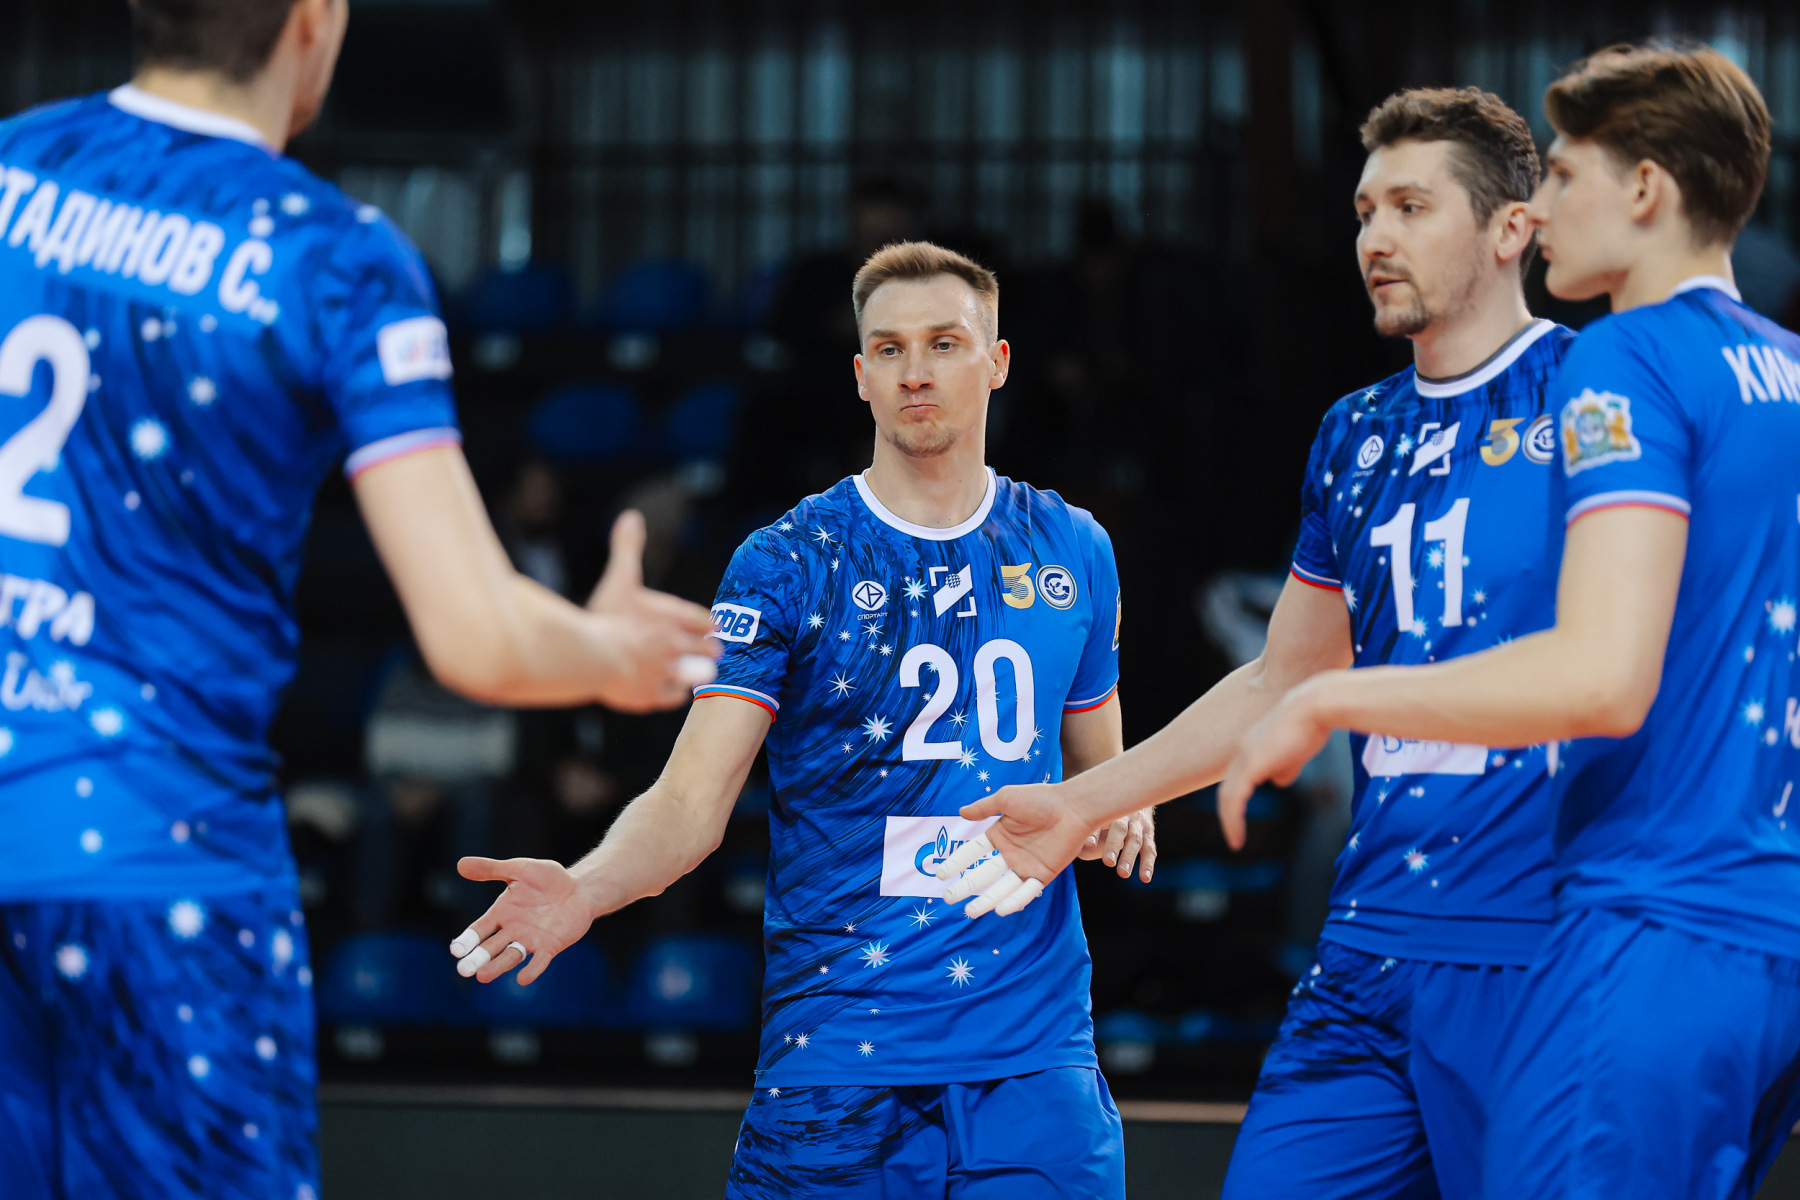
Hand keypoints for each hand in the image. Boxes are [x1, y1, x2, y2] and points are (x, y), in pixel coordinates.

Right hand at [449, 856, 601, 984]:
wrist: (580, 888)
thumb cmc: (548, 878)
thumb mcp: (519, 869)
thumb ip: (492, 869)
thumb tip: (460, 864)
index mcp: (501, 913)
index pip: (479, 931)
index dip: (467, 940)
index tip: (456, 950)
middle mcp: (512, 931)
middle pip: (490, 948)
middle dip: (477, 959)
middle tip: (463, 971)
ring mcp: (530, 940)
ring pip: (510, 956)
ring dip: (497, 967)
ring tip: (483, 976)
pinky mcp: (550, 946)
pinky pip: (539, 960)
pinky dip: (532, 969)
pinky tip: (523, 978)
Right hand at [586, 511, 720, 711]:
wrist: (592, 657)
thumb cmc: (606, 617)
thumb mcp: (620, 577)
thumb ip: (628, 548)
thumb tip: (632, 516)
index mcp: (671, 617)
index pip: (702, 620)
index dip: (708, 623)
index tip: (716, 626)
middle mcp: (675, 645)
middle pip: (704, 648)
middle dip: (710, 648)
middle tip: (717, 650)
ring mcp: (665, 672)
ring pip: (693, 674)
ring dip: (699, 672)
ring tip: (706, 673)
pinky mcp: (651, 696)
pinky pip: (672, 695)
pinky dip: (675, 693)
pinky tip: (677, 692)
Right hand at [934, 783, 1094, 918]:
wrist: (1072, 806)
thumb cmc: (1041, 798)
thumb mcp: (1007, 798)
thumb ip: (983, 808)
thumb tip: (960, 813)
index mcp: (999, 835)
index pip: (972, 853)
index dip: (956, 863)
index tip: (941, 874)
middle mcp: (1010, 853)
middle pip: (983, 874)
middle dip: (965, 887)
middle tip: (948, 898)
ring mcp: (1026, 865)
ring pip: (1002, 888)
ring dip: (986, 901)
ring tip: (970, 912)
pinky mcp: (1043, 874)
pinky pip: (1027, 892)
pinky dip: (1015, 901)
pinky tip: (1000, 910)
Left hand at [1076, 807, 1157, 882]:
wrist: (1129, 798)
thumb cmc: (1102, 815)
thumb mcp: (1092, 819)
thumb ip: (1086, 834)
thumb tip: (1085, 846)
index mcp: (1107, 807)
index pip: (1099, 819)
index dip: (1094, 833)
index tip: (1089, 845)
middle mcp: (1124, 813)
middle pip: (1119, 828)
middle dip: (1113, 844)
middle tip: (1108, 862)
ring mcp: (1138, 823)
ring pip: (1135, 839)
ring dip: (1129, 856)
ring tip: (1123, 873)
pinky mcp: (1148, 834)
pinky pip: (1150, 849)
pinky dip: (1148, 863)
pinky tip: (1145, 877)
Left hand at [1217, 684, 1332, 849]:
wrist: (1315, 707)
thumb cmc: (1312, 725)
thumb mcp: (1296, 751)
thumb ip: (1285, 766)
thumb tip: (1278, 782)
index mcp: (1251, 746)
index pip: (1237, 777)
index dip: (1236, 797)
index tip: (1238, 815)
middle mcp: (1242, 750)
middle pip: (1228, 787)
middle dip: (1229, 812)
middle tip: (1233, 834)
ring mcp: (1244, 756)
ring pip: (1228, 795)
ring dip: (1230, 820)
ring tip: (1235, 841)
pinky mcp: (1251, 764)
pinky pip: (1235, 798)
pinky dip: (1233, 819)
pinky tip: (1237, 837)